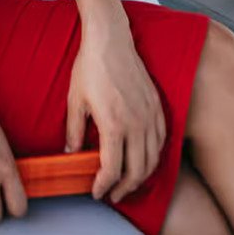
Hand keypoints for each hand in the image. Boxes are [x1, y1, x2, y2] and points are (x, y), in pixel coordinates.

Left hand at [67, 26, 164, 203]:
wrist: (110, 40)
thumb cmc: (91, 67)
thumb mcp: (75, 100)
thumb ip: (75, 130)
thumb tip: (71, 152)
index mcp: (113, 125)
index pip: (112, 169)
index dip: (104, 185)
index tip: (97, 192)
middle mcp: (136, 124)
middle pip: (137, 171)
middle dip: (124, 188)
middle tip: (113, 194)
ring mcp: (149, 115)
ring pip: (153, 159)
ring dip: (141, 176)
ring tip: (128, 183)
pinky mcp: (157, 106)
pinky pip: (162, 140)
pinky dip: (155, 156)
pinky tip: (145, 159)